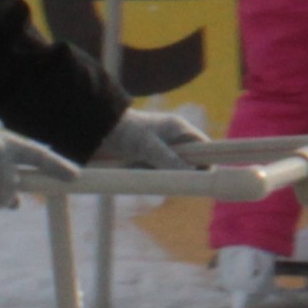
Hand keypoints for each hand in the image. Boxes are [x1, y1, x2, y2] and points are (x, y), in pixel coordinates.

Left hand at [93, 108, 207, 170]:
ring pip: (173, 168)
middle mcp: (174, 138)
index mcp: (179, 129)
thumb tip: (192, 175)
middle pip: (190, 161)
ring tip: (143, 167)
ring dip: (162, 173)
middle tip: (168, 177)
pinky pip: (158, 171)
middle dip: (181, 172)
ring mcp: (162, 148)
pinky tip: (136, 168)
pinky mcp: (150, 156)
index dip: (207, 163)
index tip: (202, 179)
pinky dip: (150, 174)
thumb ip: (169, 160)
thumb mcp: (148, 146)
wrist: (100, 128)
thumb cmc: (126, 131)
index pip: (205, 147)